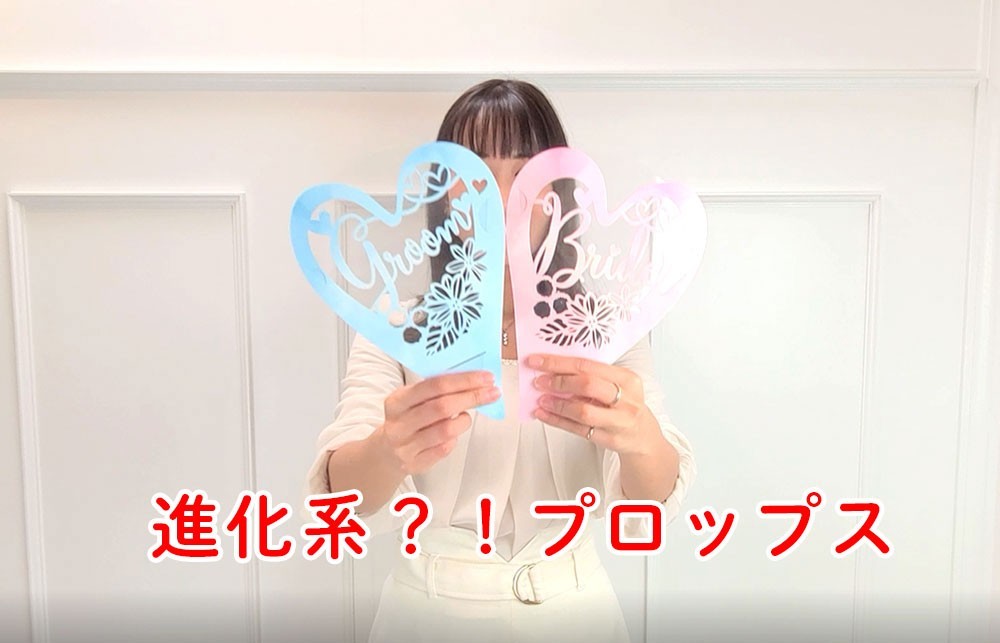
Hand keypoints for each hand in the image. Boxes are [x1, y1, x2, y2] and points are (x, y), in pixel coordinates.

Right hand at [376, 371, 498, 474]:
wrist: (384, 452)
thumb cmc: (406, 419)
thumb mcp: (410, 400)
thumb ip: (434, 390)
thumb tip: (471, 379)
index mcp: (397, 401)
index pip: (434, 385)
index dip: (463, 380)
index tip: (485, 378)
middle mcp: (399, 423)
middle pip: (442, 407)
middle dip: (472, 397)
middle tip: (491, 392)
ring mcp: (406, 445)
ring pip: (446, 430)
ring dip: (464, 420)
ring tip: (467, 415)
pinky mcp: (415, 463)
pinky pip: (444, 449)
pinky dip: (454, 439)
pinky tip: (453, 432)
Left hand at [527, 354, 660, 455]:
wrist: (642, 436)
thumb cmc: (625, 405)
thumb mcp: (619, 385)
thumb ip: (592, 376)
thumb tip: (555, 368)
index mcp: (627, 378)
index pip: (589, 365)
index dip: (560, 363)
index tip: (539, 361)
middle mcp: (626, 399)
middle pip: (588, 385)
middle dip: (559, 382)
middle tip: (540, 381)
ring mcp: (619, 421)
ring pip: (583, 411)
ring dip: (557, 404)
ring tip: (541, 399)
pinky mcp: (609, 439)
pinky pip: (578, 430)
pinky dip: (557, 421)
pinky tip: (544, 414)